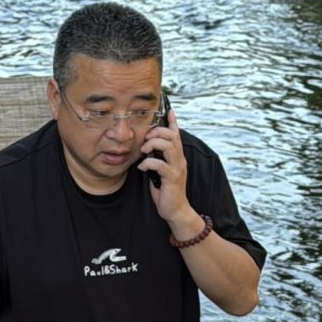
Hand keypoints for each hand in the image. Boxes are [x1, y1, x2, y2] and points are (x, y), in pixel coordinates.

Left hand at [139, 107, 189, 222]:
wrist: (176, 210)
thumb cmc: (166, 192)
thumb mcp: (161, 172)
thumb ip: (157, 160)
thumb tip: (146, 151)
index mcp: (177, 157)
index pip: (177, 135)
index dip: (173, 122)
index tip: (169, 110)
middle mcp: (179, 160)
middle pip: (172, 136)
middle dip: (157, 132)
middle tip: (145, 139)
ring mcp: (177, 168)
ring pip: (169, 146)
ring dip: (153, 144)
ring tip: (143, 150)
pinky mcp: (172, 178)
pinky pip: (160, 165)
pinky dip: (148, 163)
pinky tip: (141, 167)